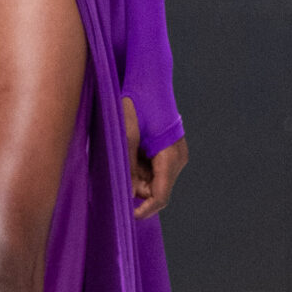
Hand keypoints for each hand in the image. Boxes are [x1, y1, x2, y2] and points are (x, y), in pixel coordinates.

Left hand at [123, 96, 187, 220]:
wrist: (148, 78)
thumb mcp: (126, 134)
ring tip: (120, 158)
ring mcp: (175, 154)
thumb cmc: (137, 102)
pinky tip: (128, 153)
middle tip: (114, 176)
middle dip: (135, 189)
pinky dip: (138, 168)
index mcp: (171, 157)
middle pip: (156, 190)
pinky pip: (153, 169)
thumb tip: (125, 193)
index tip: (125, 214)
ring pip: (153, 180)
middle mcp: (177, 158)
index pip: (160, 196)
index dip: (143, 209)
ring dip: (135, 177)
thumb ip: (126, 166)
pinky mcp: (168, 150)